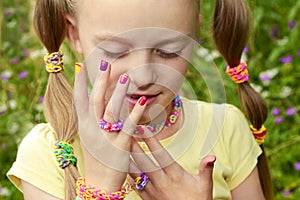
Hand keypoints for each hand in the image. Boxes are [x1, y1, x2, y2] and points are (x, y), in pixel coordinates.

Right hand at [74, 62, 145, 190]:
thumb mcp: (90, 137)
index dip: (80, 82)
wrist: (99, 185)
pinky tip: (141, 102)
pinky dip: (135, 113)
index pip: (79, 100)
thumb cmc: (96, 159)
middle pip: (95, 100)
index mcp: (84, 126)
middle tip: (105, 64)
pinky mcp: (120, 146)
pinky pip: (128, 127)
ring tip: (125, 77)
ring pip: (111, 110)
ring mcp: (105, 137)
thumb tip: (97, 103)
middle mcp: (92, 129)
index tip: (80, 65)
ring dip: (117, 92)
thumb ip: (92, 119)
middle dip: (100, 81)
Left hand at [129, 126, 215, 199]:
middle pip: (144, 161)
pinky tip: (123, 166)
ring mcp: (153, 191)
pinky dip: (128, 174)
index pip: (160, 155)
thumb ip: (206, 169)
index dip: (151, 141)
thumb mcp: (205, 185)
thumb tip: (212, 156)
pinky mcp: (147, 198)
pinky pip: (135, 185)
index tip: (143, 129)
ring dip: (128, 159)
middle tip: (126, 132)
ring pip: (136, 173)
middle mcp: (161, 182)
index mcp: (175, 176)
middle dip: (134, 146)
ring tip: (121, 146)